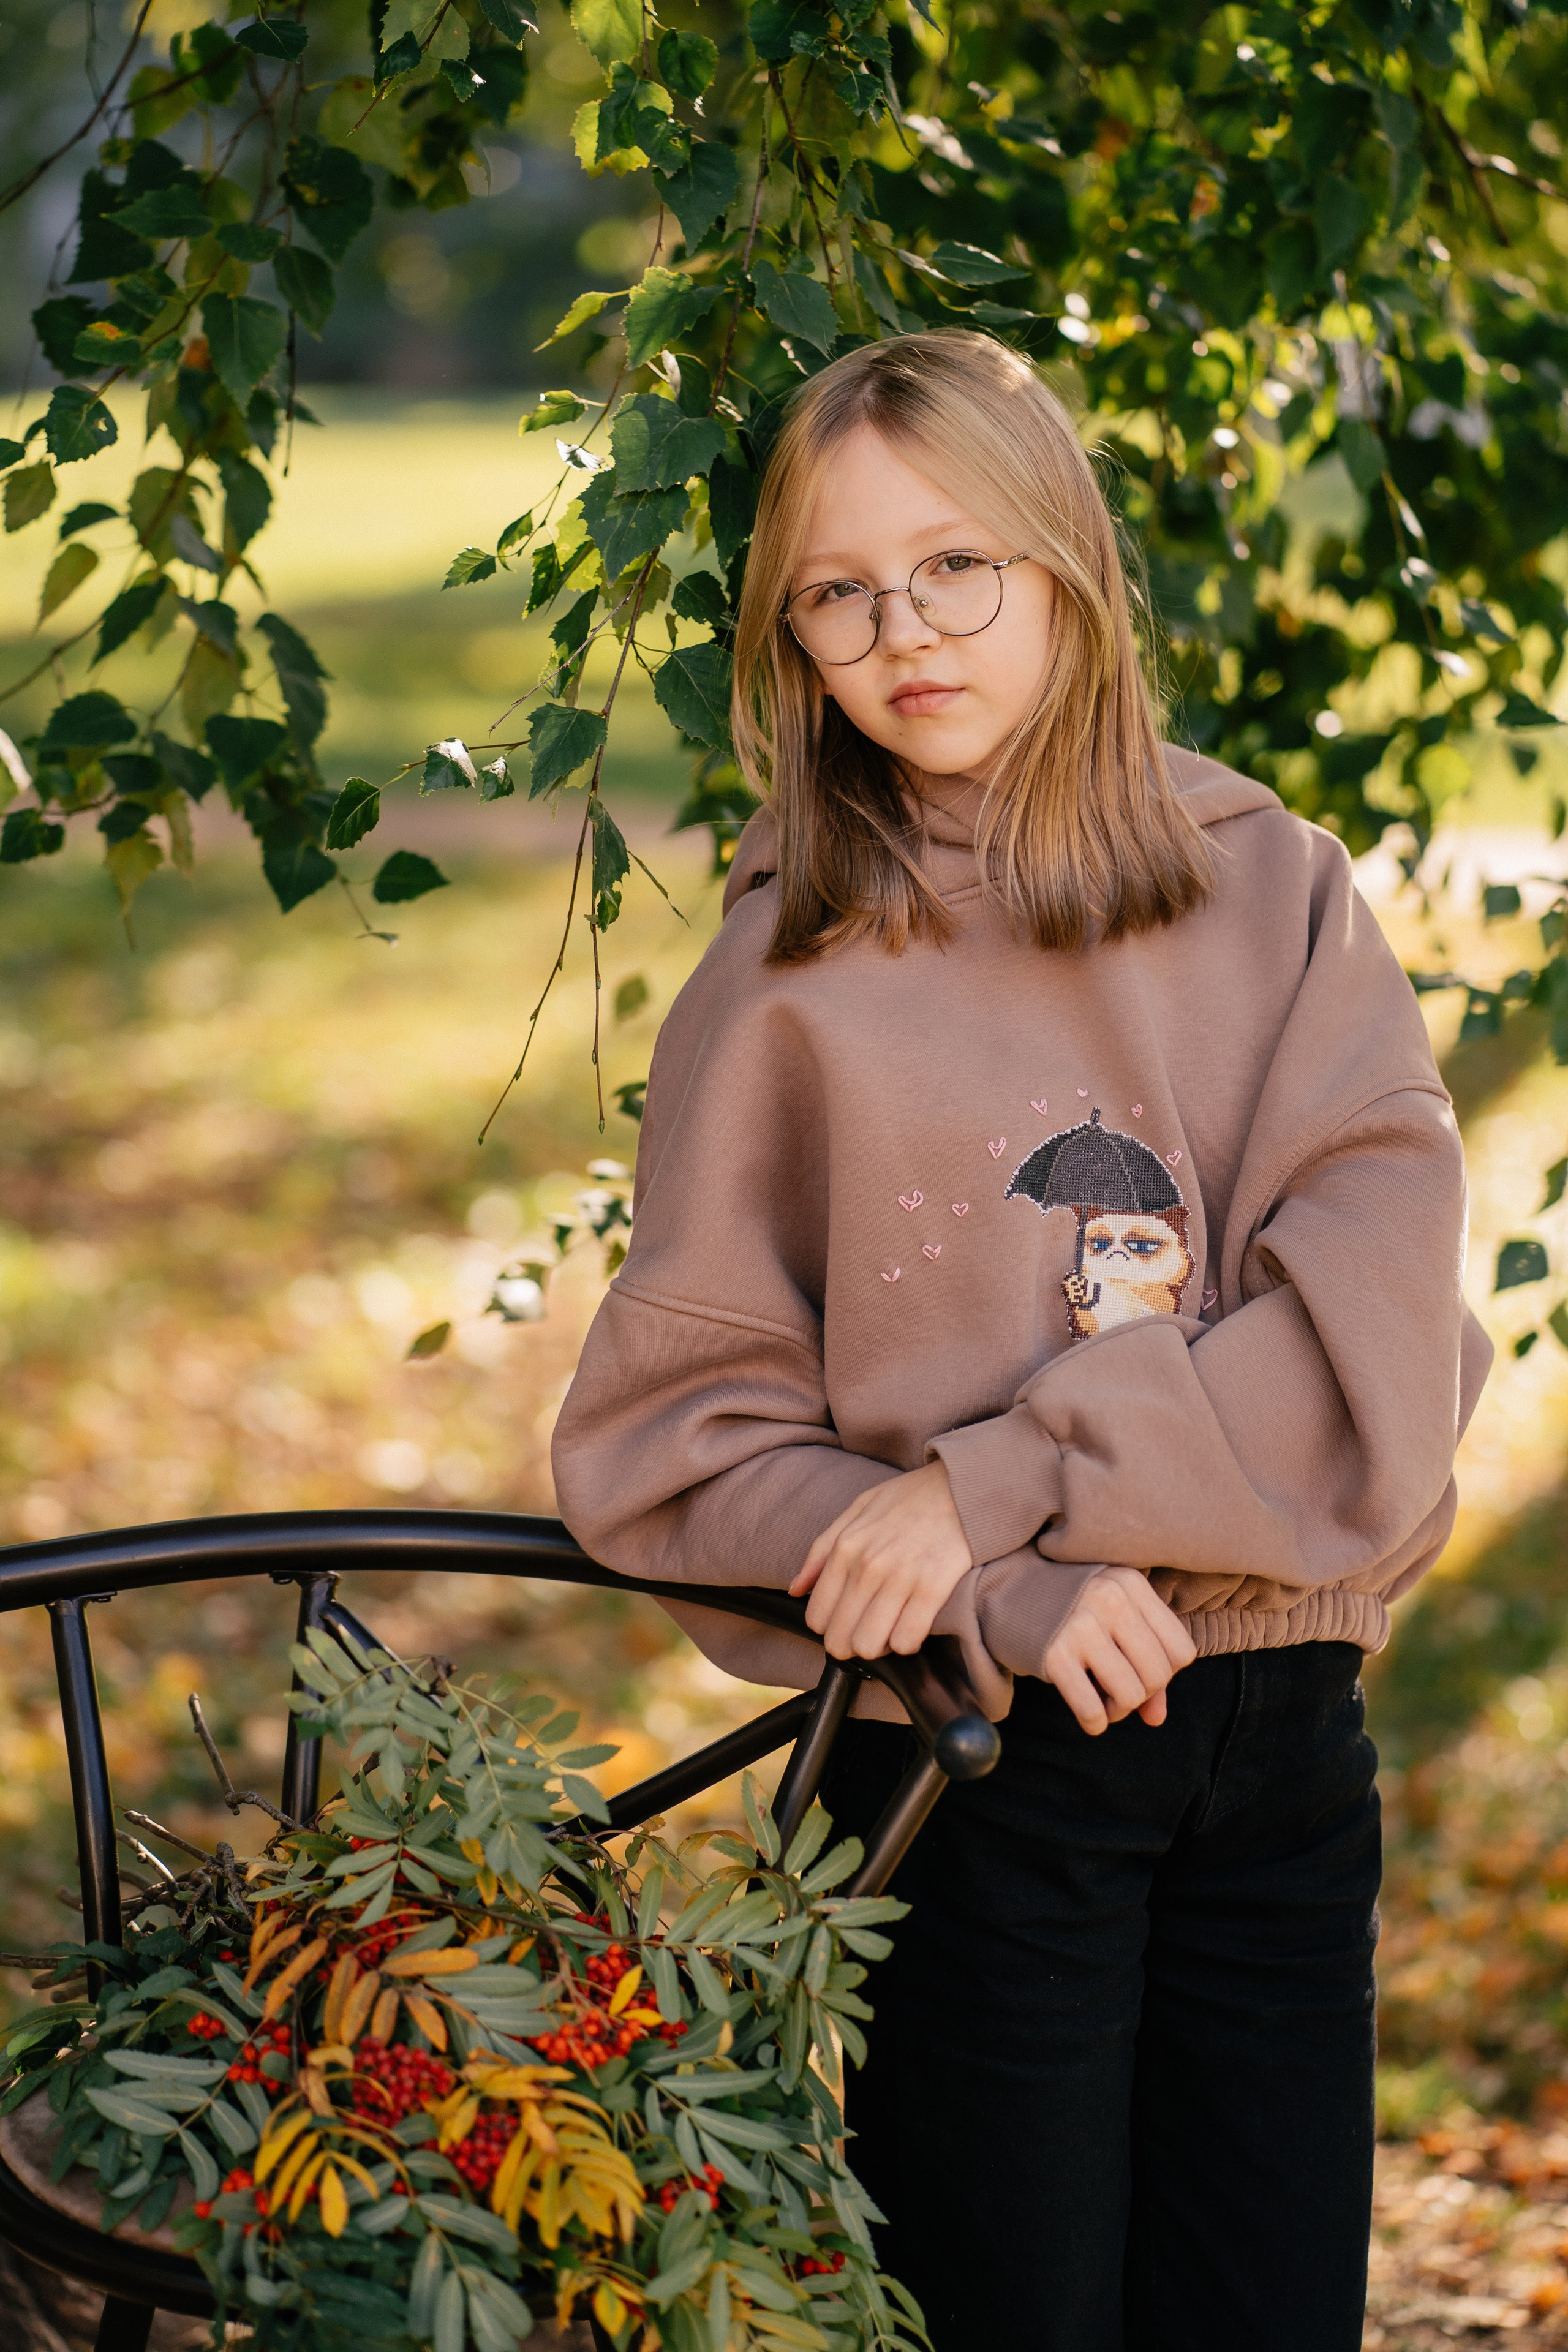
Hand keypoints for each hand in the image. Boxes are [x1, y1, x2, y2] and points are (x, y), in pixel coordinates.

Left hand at [788, 1463, 972, 1660]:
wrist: (963, 1488)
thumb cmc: (910, 1499)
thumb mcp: (858, 1510)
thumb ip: (822, 1549)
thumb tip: (795, 1589)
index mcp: (845, 1547)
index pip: (817, 1616)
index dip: (830, 1628)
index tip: (847, 1623)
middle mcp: (868, 1565)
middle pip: (841, 1638)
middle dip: (851, 1644)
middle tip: (868, 1634)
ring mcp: (900, 1577)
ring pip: (869, 1646)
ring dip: (878, 1647)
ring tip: (890, 1631)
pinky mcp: (933, 1587)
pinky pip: (907, 1640)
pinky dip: (907, 1643)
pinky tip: (912, 1627)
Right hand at [1042, 1566, 1195, 1735]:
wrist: (1003, 1589)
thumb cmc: (1067, 1605)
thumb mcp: (1112, 1616)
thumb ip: (1142, 1661)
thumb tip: (1157, 1718)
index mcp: (1131, 1584)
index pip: (1182, 1651)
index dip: (1166, 1673)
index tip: (1140, 1670)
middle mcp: (1110, 1600)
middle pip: (1158, 1675)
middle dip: (1143, 1695)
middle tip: (1119, 1690)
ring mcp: (1081, 1626)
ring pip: (1131, 1695)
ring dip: (1119, 1710)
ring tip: (1103, 1700)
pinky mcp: (1054, 1654)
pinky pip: (1092, 1709)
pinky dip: (1095, 1722)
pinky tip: (1088, 1714)